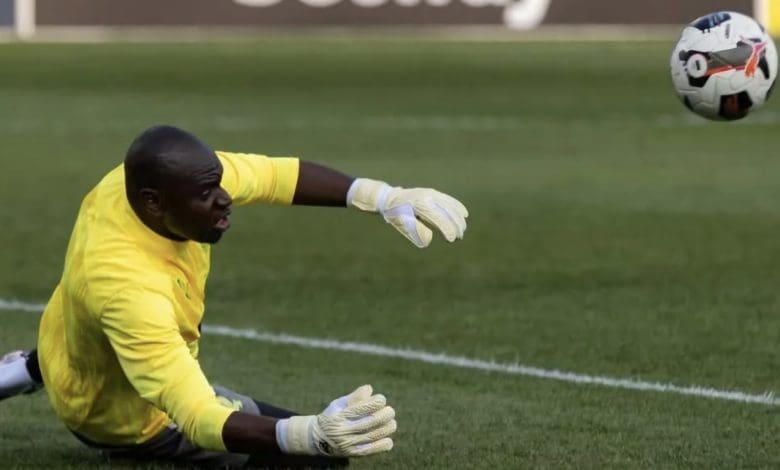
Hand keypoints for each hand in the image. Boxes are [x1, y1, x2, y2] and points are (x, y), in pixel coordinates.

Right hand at [276, 385, 395, 456]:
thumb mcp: (339, 403)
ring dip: (387, 428)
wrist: (319, 438)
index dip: (376, 402)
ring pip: (373, 436)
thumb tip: (370, 389)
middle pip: (370, 422)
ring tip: (391, 422)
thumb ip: (355, 396)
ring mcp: (348, 444)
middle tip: (390, 411)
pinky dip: (383, 444)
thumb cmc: (333, 416)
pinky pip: (371, 450)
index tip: (381, 399)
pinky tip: (388, 438)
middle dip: (385, 415)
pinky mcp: (353, 453)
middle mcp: (343, 431)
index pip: (361, 408)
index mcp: (340, 415)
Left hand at [347, 178, 467, 247]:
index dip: (447, 229)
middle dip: (455, 225)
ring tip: (462, 230)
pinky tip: (465, 214)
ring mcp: (431, 193)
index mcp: (419, 204)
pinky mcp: (433, 193)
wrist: (390, 198)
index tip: (451, 240)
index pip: (438, 218)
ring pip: (450, 205)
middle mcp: (427, 196)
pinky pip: (449, 200)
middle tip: (458, 238)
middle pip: (448, 211)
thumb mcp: (402, 223)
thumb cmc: (395, 213)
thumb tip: (429, 239)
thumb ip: (415, 231)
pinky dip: (457, 207)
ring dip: (458, 218)